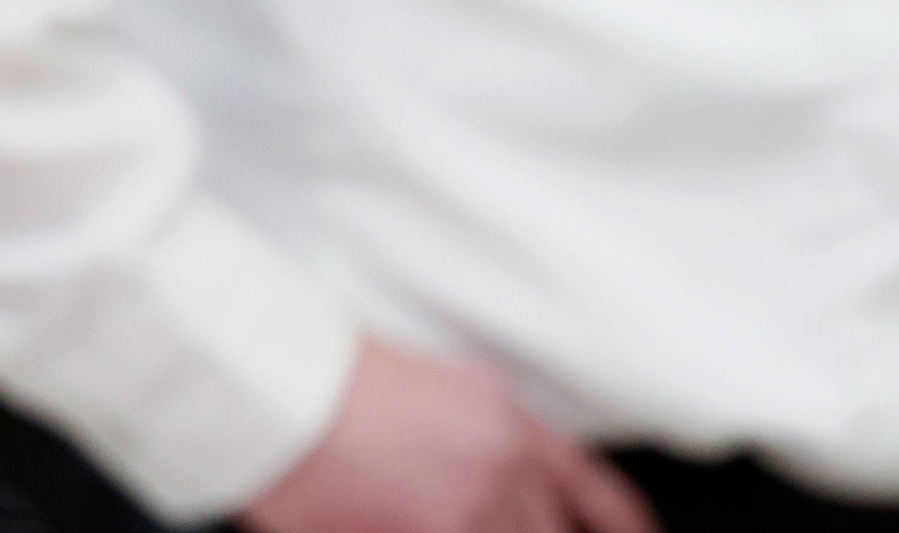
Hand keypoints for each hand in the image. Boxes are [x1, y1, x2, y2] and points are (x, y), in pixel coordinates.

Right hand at [240, 340, 652, 532]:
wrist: (283, 385)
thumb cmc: (333, 381)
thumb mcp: (435, 393)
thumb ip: (475, 442)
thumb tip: (482, 486)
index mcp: (505, 417)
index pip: (583, 478)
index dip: (615, 515)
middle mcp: (500, 457)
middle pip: (546, 527)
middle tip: (540, 529)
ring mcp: (466, 500)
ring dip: (493, 530)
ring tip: (454, 516)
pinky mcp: (428, 525)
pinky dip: (449, 531)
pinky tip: (404, 527)